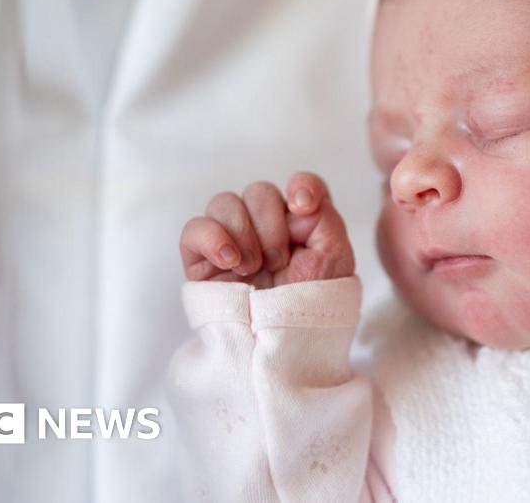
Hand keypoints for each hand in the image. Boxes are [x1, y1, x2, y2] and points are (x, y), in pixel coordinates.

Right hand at [179, 172, 354, 287]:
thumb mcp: (335, 257)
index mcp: (301, 225)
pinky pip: (194, 228)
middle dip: (271, 224)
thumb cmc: (313, 304)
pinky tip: (230, 262)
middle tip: (279, 261)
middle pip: (260, 191)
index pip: (300, 185)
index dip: (303, 186)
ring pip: (224, 202)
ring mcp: (232, 242)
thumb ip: (323, 215)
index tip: (304, 206)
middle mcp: (265, 228)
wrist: (285, 343)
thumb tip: (295, 196)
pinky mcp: (202, 261)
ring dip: (243, 232)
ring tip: (253, 268)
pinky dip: (212, 238)